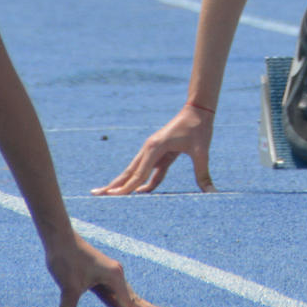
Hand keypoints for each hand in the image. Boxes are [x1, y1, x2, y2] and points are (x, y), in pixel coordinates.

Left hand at [44, 233, 171, 306]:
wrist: (60, 238)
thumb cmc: (68, 258)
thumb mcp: (68, 287)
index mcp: (115, 276)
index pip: (131, 302)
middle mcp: (116, 275)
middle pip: (136, 298)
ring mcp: (109, 276)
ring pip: (127, 297)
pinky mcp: (100, 277)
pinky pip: (115, 295)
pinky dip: (124, 304)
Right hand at [92, 105, 214, 194]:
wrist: (198, 109)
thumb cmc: (199, 128)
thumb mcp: (201, 150)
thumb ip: (203, 173)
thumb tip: (212, 192)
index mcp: (155, 147)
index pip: (139, 174)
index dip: (127, 188)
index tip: (113, 198)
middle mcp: (149, 149)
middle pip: (129, 172)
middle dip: (113, 185)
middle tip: (95, 195)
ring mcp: (152, 151)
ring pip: (135, 171)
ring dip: (123, 183)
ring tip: (108, 194)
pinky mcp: (159, 153)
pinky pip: (149, 171)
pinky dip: (143, 182)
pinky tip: (139, 193)